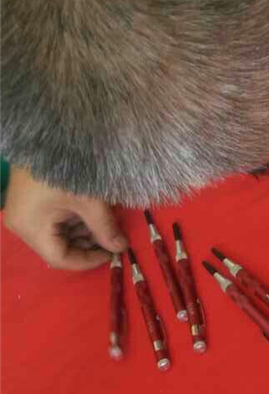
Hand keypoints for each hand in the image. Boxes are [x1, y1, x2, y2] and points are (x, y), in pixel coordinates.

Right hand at [3, 166, 126, 270]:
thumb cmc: (69, 169)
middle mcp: (23, 225)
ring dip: (83, 233)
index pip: (60, 259)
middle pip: (57, 248)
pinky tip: (93, 214)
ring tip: (106, 224)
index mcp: (31, 228)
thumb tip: (121, 248)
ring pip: (57, 235)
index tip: (112, 254)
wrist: (49, 133)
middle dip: (88, 245)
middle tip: (112, 238)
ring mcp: (25, 214)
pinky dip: (75, 221)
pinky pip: (53, 221)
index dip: (88, 260)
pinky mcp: (30, 203)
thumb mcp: (90, 201)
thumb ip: (106, 228)